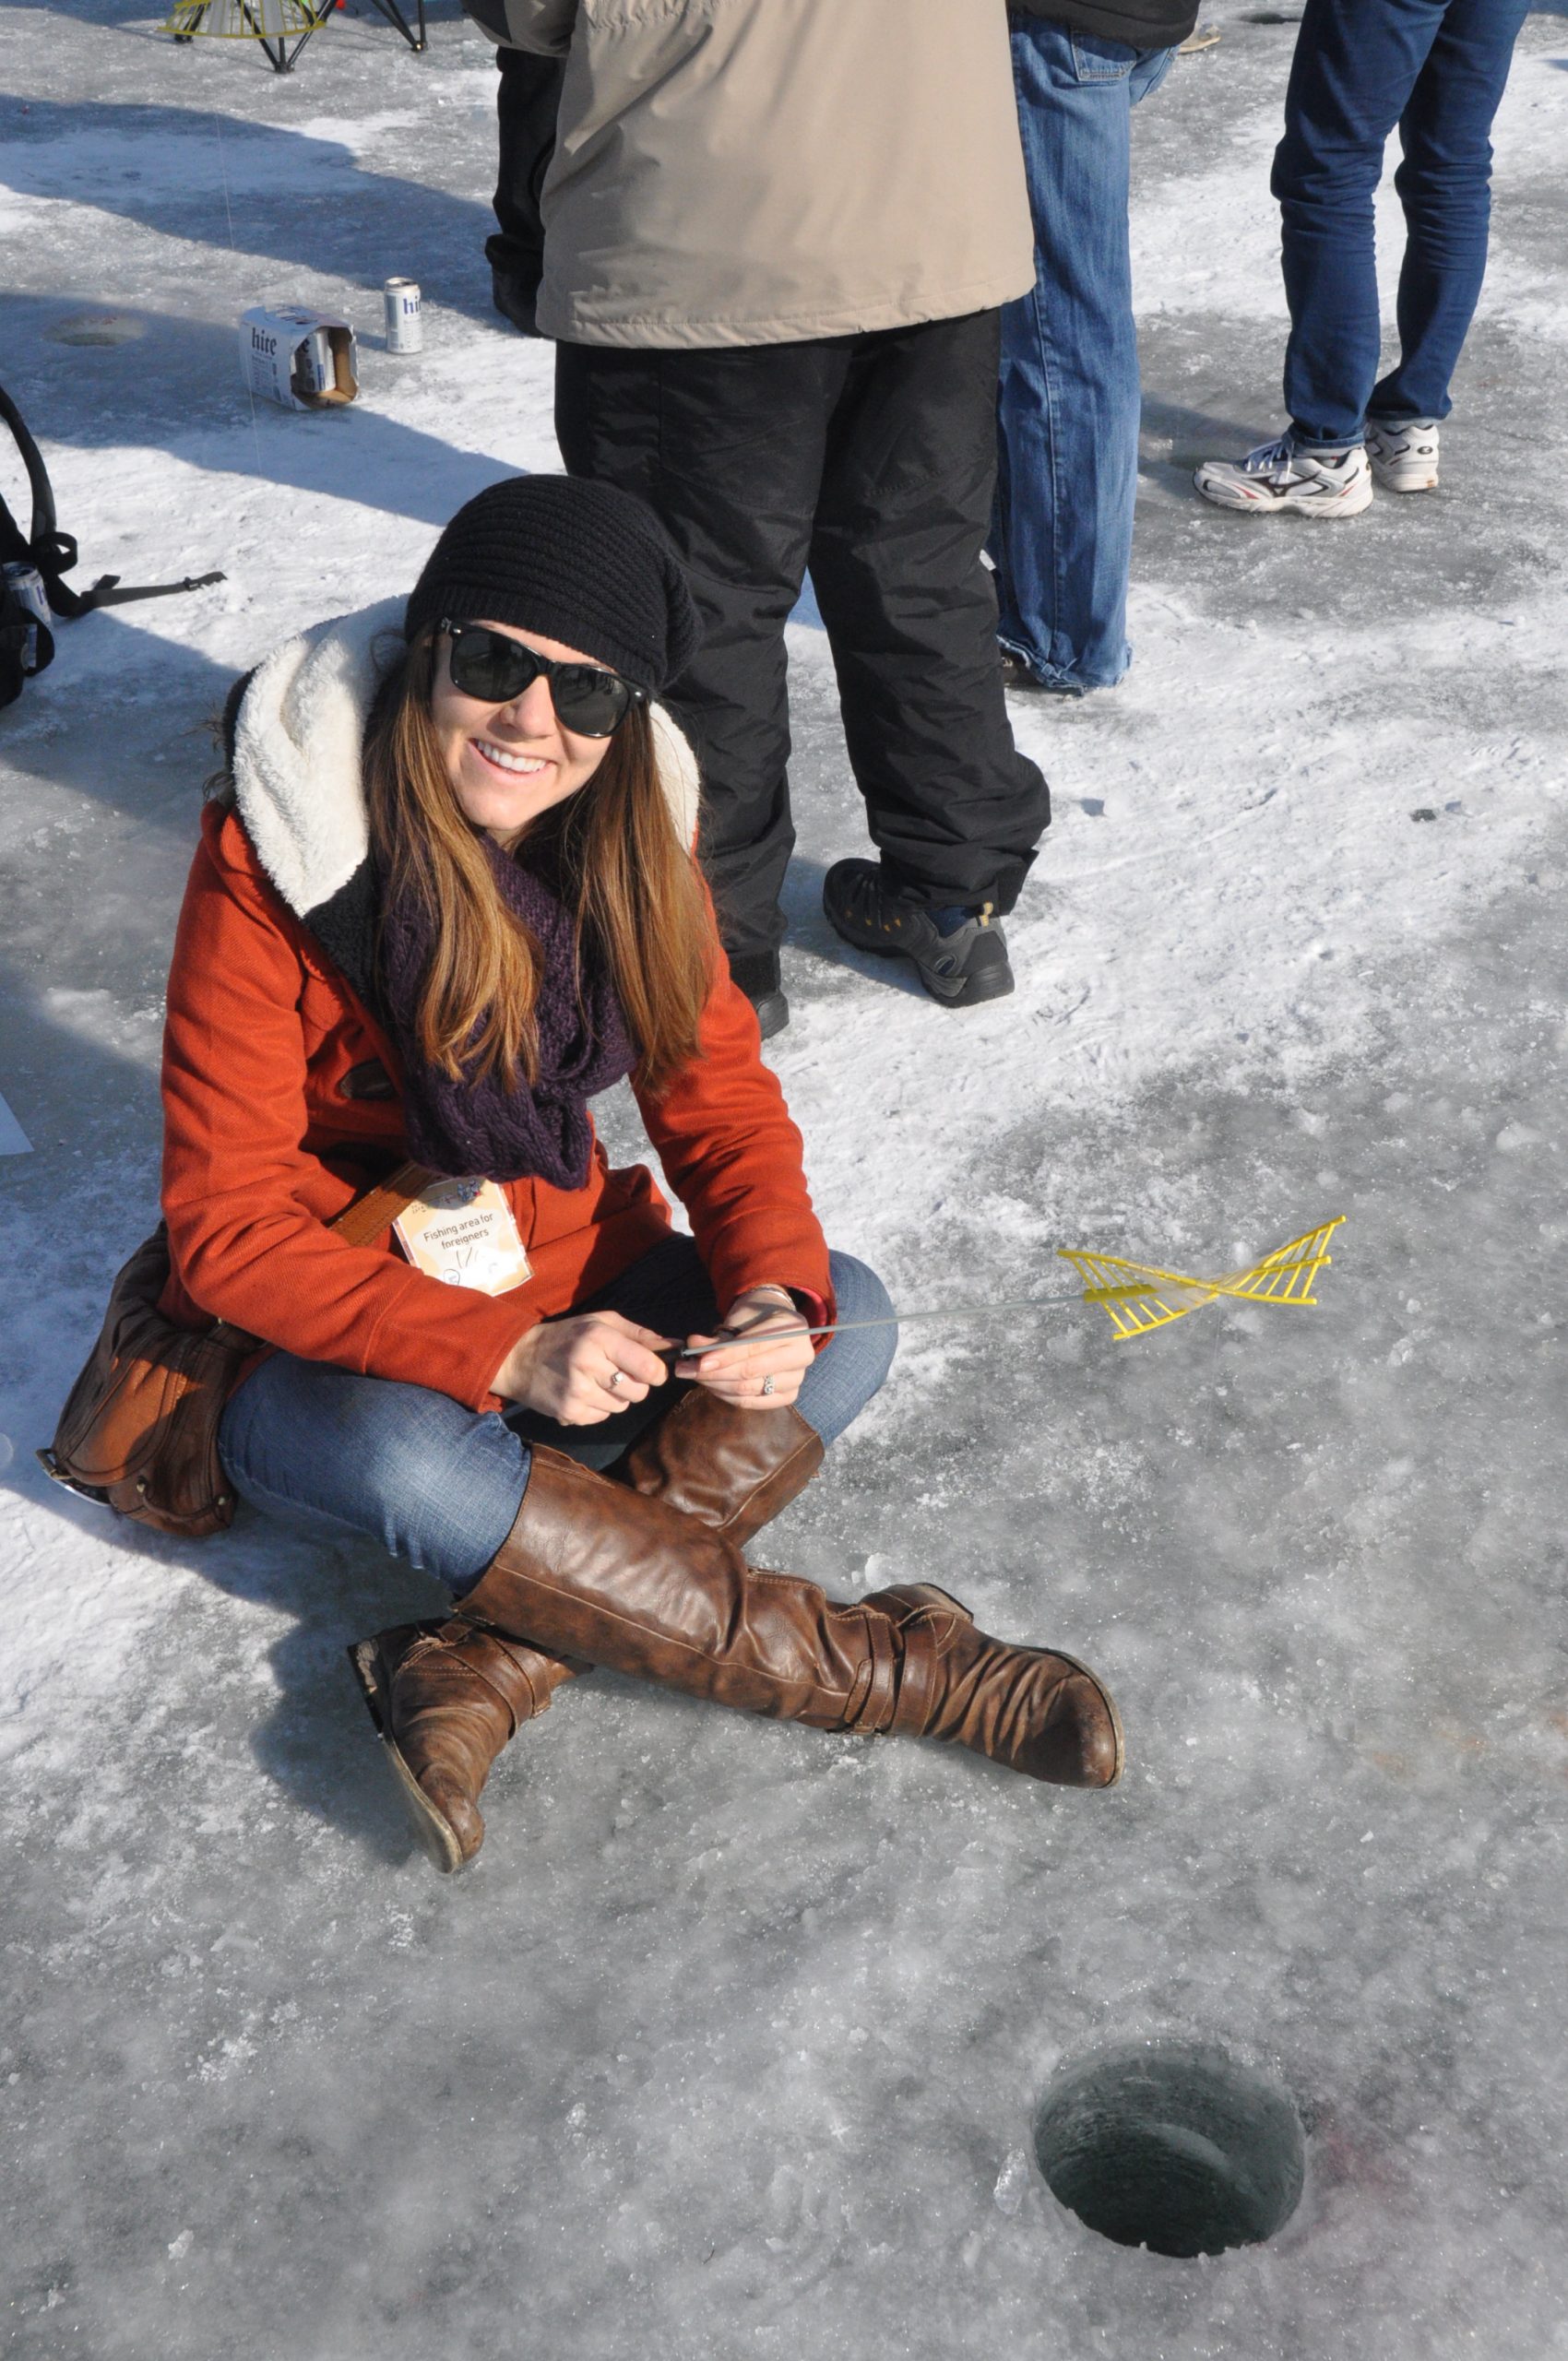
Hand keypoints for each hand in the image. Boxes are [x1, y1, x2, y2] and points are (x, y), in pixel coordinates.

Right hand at [492, 1312, 671, 1424]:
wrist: (520, 1359)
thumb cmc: (567, 1336)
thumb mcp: (601, 1322)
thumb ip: (639, 1334)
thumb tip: (674, 1346)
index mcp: (600, 1339)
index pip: (648, 1367)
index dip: (657, 1372)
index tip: (652, 1371)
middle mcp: (588, 1366)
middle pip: (639, 1392)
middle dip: (636, 1385)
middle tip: (618, 1373)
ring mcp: (578, 1394)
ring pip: (622, 1407)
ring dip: (616, 1397)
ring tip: (597, 1381)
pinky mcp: (569, 1413)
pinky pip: (603, 1417)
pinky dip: (599, 1407)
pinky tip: (584, 1392)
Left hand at [677, 1286, 813, 1410]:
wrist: (774, 1325)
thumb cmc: (755, 1319)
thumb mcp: (739, 1319)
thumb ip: (718, 1336)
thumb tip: (693, 1346)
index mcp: (794, 1329)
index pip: (753, 1348)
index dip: (724, 1356)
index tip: (698, 1361)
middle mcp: (802, 1356)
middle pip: (750, 1373)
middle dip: (713, 1373)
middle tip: (685, 1369)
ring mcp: (797, 1379)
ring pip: (748, 1390)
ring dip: (715, 1385)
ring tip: (693, 1375)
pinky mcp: (788, 1397)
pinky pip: (751, 1402)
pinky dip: (726, 1395)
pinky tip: (711, 1385)